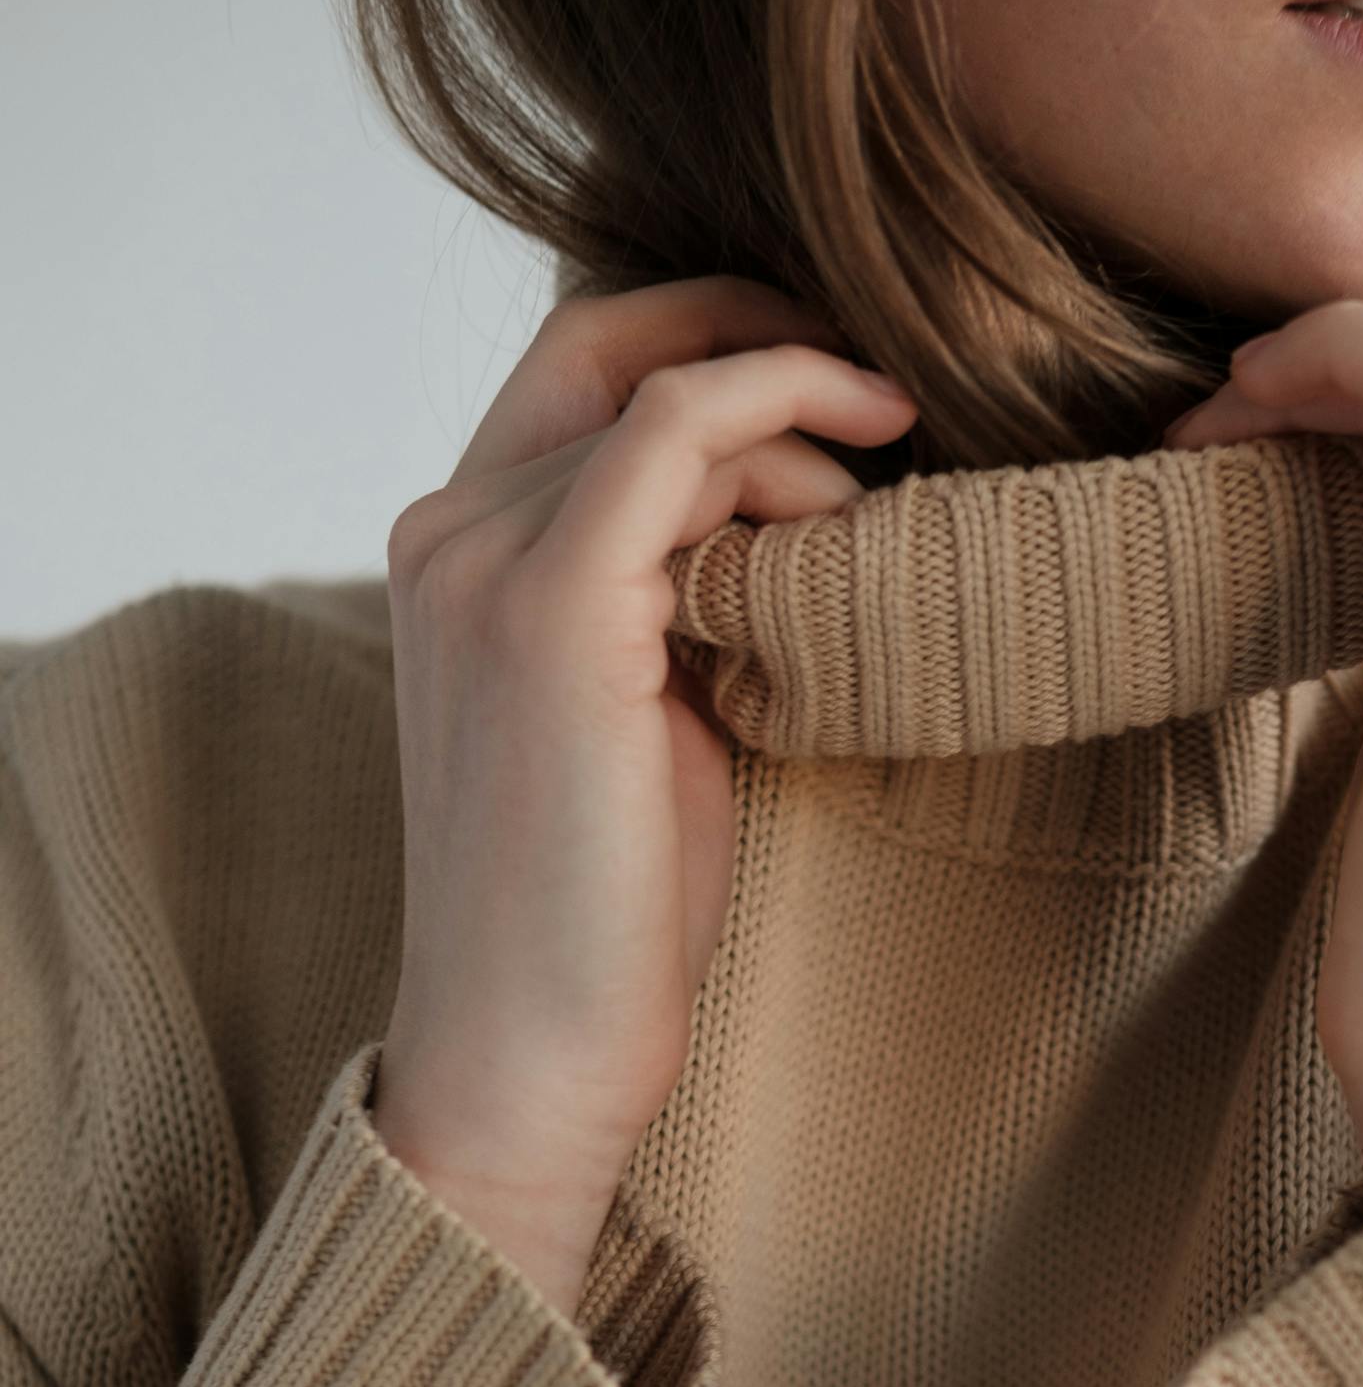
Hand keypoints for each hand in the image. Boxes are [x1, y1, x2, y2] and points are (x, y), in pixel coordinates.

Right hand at [373, 276, 916, 1313]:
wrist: (534, 1053)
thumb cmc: (606, 915)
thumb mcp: (646, 719)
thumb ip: (678, 603)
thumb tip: (788, 525)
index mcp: (455, 560)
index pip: (574, 377)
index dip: (709, 343)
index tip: (838, 382)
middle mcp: (445, 535)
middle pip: (608, 347)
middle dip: (758, 333)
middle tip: (888, 384)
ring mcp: (483, 562)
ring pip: (660, 392)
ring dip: (798, 416)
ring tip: (893, 486)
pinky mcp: (550, 605)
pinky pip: (676, 431)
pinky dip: (781, 414)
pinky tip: (866, 472)